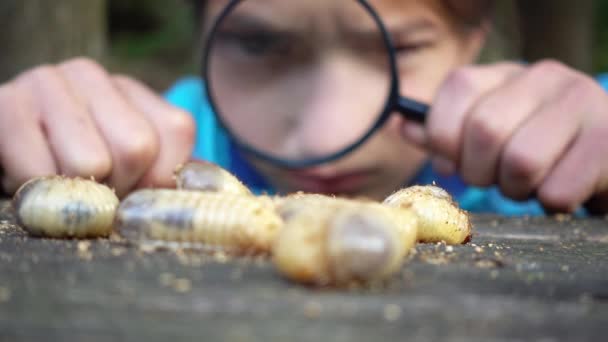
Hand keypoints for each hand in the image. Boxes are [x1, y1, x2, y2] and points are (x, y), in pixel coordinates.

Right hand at [0, 58, 195, 196]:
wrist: (9, 156)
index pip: (176, 133)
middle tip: (92, 187)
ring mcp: (47, 83)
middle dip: (117, 186)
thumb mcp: (128, 168)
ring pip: (92, 162)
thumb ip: (166, 177)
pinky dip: (41, 193)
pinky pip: (42, 173)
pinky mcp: (7, 106)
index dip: (155, 178)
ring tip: (61, 180)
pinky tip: (33, 177)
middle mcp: (92, 74)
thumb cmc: (74, 169)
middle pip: (138, 148)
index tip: (131, 188)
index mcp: (132, 91)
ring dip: (78, 193)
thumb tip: (206, 195)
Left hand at [402, 60, 607, 213]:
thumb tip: (403, 126)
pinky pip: (556, 191)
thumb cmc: (534, 148)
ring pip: (520, 162)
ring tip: (528, 183)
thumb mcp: (488, 131)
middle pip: (484, 130)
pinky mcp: (607, 140)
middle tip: (495, 178)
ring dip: (516, 189)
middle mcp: (545, 76)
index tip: (455, 161)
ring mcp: (582, 103)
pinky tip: (560, 188)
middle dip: (479, 171)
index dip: (445, 137)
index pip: (456, 88)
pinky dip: (549, 203)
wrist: (602, 158)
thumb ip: (445, 132)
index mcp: (506, 72)